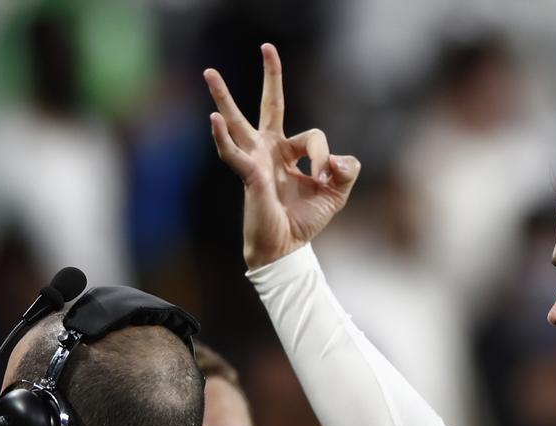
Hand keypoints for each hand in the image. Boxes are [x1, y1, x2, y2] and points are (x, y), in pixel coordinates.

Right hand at [205, 44, 360, 268]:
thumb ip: (346, 173)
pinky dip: (222, 137)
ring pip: (238, 123)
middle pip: (270, 105)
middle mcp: (270, 150)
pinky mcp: (248, 175)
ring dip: (223, 97)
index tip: (325, 177)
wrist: (287, 248)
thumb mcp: (336, 195)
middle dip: (271, 77)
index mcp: (289, 152)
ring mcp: (255, 160)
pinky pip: (232, 153)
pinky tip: (214, 119)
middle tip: (267, 47)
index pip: (313, 136)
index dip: (324, 155)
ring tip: (209, 72)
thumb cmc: (305, 221)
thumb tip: (341, 160)